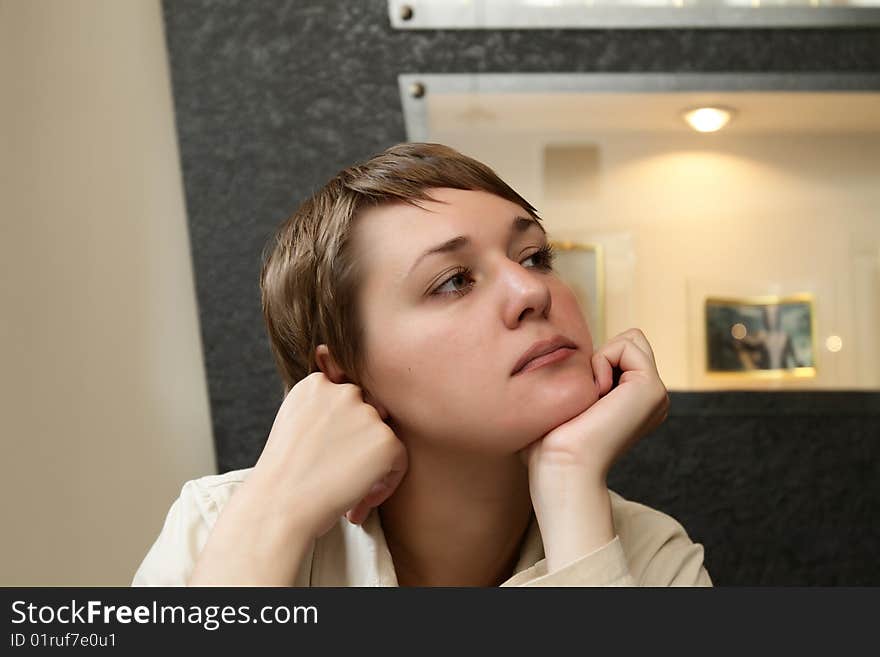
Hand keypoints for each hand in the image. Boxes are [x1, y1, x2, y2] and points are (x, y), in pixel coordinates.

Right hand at [189, 372, 407, 584]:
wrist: (279, 504)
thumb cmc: (281, 476)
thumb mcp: (293, 427)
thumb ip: (319, 412)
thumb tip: (348, 416)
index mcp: (315, 384)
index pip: (345, 400)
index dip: (342, 431)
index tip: (327, 457)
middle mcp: (343, 392)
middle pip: (367, 415)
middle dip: (358, 444)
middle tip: (338, 475)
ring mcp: (366, 414)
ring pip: (382, 437)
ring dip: (371, 464)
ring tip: (346, 492)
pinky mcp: (385, 440)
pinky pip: (399, 461)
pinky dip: (387, 483)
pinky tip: (359, 502)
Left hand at [517, 328, 668, 570]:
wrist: (561, 466)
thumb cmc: (550, 442)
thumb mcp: (564, 401)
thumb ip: (574, 376)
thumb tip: (556, 353)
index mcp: (634, 401)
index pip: (621, 348)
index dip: (594, 360)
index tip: (581, 398)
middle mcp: (650, 398)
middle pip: (631, 339)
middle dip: (601, 355)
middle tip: (587, 395)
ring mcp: (656, 393)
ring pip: (631, 339)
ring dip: (599, 361)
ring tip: (592, 398)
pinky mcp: (652, 389)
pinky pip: (626, 345)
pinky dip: (601, 363)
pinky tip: (596, 396)